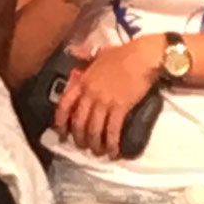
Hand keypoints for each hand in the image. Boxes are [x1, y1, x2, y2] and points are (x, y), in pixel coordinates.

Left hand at [53, 38, 161, 157]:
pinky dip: (112, 144)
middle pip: (78, 122)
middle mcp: (90, 93)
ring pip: (94, 130)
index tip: (61, 133)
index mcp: (83, 81)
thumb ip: (85, 55)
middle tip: (84, 146)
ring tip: (99, 152)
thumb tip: (74, 51)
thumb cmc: (124, 53)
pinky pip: (112, 130)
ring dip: (96, 145)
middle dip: (80, 138)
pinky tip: (115, 152)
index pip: (64, 104)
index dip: (60, 122)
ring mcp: (104, 101)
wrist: (143, 56)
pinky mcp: (120, 107)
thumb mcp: (100, 52)